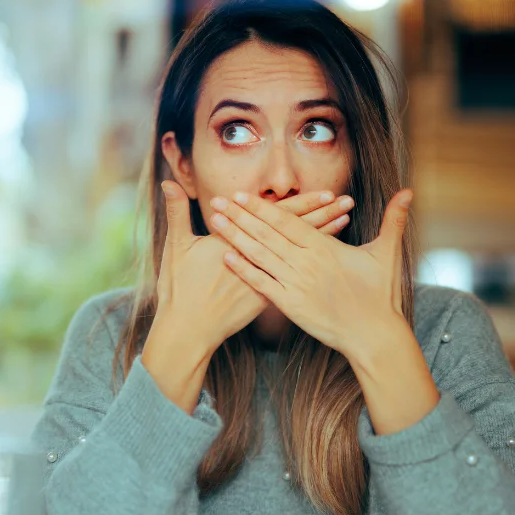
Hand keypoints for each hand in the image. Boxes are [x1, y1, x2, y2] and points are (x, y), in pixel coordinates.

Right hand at [152, 181, 355, 357]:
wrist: (188, 331)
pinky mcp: (267, 298)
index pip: (277, 218)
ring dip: (324, 237)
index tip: (327, 193)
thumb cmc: (180, 289)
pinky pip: (298, 275)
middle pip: (297, 233)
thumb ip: (176, 213)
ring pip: (300, 254)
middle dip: (324, 216)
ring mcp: (266, 280)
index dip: (303, 205)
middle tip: (348, 201)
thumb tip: (167, 183)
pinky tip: (330, 256)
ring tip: (346, 222)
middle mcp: (258, 260)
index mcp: (240, 242)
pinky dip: (314, 264)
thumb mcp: (176, 248)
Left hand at [208, 189, 412, 360]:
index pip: (287, 221)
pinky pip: (262, 284)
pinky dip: (244, 270)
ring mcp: (296, 284)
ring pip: (260, 255)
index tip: (242, 195)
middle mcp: (306, 263)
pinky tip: (226, 257)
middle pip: (267, 234)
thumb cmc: (381, 294)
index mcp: (325, 247)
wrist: (374, 335)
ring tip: (215, 222)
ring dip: (235, 237)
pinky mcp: (291, 305)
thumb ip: (393, 220)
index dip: (262, 207)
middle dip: (239, 216)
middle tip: (216, 201)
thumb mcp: (388, 254)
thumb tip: (408, 192)